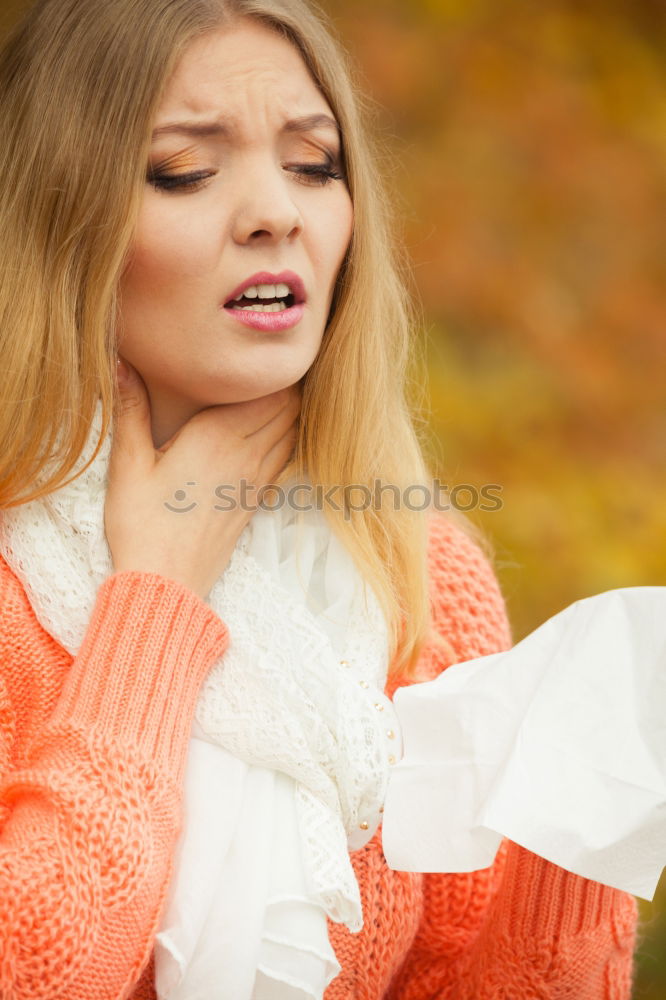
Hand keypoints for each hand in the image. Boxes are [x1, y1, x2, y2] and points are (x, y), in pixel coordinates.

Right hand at [104, 358, 300, 599]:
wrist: (166, 582)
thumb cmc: (143, 524)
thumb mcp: (129, 464)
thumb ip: (131, 411)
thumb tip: (123, 364)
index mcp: (218, 436)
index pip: (270, 391)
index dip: (276, 369)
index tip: (266, 351)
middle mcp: (246, 454)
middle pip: (289, 406)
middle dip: (287, 383)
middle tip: (270, 364)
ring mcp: (255, 480)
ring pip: (292, 431)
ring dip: (292, 409)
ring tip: (277, 388)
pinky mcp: (255, 501)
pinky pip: (285, 458)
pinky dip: (288, 438)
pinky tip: (275, 430)